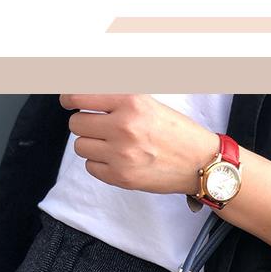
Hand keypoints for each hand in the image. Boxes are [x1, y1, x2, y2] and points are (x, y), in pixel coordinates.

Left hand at [60, 94, 218, 194]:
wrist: (201, 163)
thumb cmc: (178, 133)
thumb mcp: (149, 103)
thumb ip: (117, 99)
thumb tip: (82, 94)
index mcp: (130, 102)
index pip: (79, 96)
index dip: (69, 100)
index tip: (69, 103)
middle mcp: (124, 127)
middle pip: (76, 124)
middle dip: (85, 125)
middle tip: (100, 129)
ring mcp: (121, 155)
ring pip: (80, 147)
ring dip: (91, 145)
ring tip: (111, 146)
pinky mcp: (122, 177)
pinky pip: (91, 168)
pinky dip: (99, 164)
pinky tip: (117, 161)